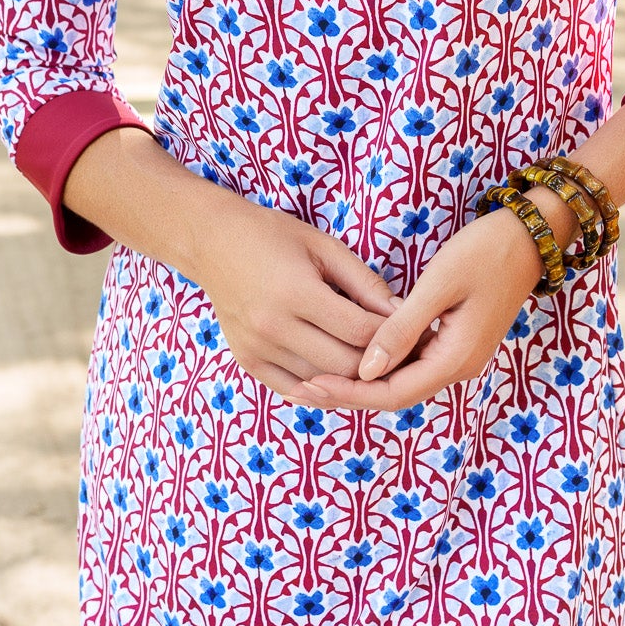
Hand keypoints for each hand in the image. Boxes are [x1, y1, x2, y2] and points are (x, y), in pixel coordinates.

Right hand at [187, 200, 402, 399]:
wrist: (212, 242)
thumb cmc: (274, 236)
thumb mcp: (324, 247)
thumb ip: (364, 282)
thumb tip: (402, 313)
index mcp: (296, 292)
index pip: (359, 331)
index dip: (393, 334)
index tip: (412, 330)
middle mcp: (274, 326)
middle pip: (345, 365)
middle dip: (378, 361)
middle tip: (401, 352)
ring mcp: (257, 348)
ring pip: (322, 382)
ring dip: (352, 377)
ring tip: (374, 362)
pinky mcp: (247, 361)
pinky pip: (293, 389)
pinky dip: (320, 386)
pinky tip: (337, 373)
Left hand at [293, 205, 551, 411]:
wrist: (530, 237)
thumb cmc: (486, 252)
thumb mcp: (439, 284)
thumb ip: (402, 328)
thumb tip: (366, 368)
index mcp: (456, 358)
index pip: (393, 393)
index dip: (350, 393)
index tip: (311, 384)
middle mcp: (458, 366)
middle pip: (394, 395)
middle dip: (348, 394)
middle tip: (301, 389)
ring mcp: (457, 356)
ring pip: (401, 382)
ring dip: (361, 383)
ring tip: (316, 377)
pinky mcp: (453, 341)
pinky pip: (411, 365)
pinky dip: (379, 366)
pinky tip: (351, 357)